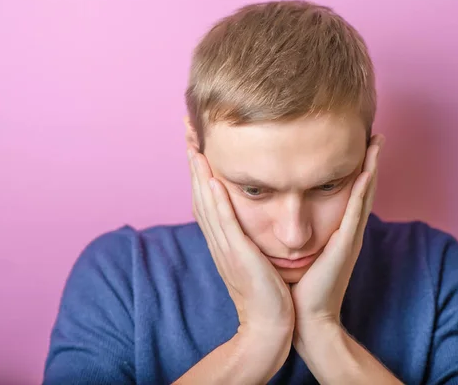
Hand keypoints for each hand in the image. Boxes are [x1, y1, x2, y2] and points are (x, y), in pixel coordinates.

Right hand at [188, 148, 294, 341]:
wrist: (270, 327)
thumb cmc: (269, 294)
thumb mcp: (255, 260)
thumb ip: (249, 238)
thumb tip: (252, 219)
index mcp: (223, 240)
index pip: (207, 197)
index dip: (200, 168)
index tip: (198, 141)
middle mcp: (219, 240)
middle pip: (200, 193)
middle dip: (193, 161)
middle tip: (188, 130)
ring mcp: (225, 247)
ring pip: (206, 202)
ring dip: (198, 171)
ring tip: (193, 143)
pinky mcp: (237, 255)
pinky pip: (224, 221)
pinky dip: (215, 198)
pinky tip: (212, 176)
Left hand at [291, 134, 383, 333]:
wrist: (304, 319)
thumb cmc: (298, 289)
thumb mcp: (299, 254)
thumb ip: (297, 235)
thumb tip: (282, 218)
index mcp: (336, 233)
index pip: (348, 193)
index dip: (354, 168)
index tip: (356, 143)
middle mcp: (347, 232)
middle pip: (362, 189)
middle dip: (370, 161)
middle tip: (376, 134)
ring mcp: (349, 239)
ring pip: (363, 195)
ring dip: (372, 168)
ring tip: (377, 142)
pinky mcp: (344, 247)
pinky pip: (355, 213)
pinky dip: (363, 191)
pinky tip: (367, 171)